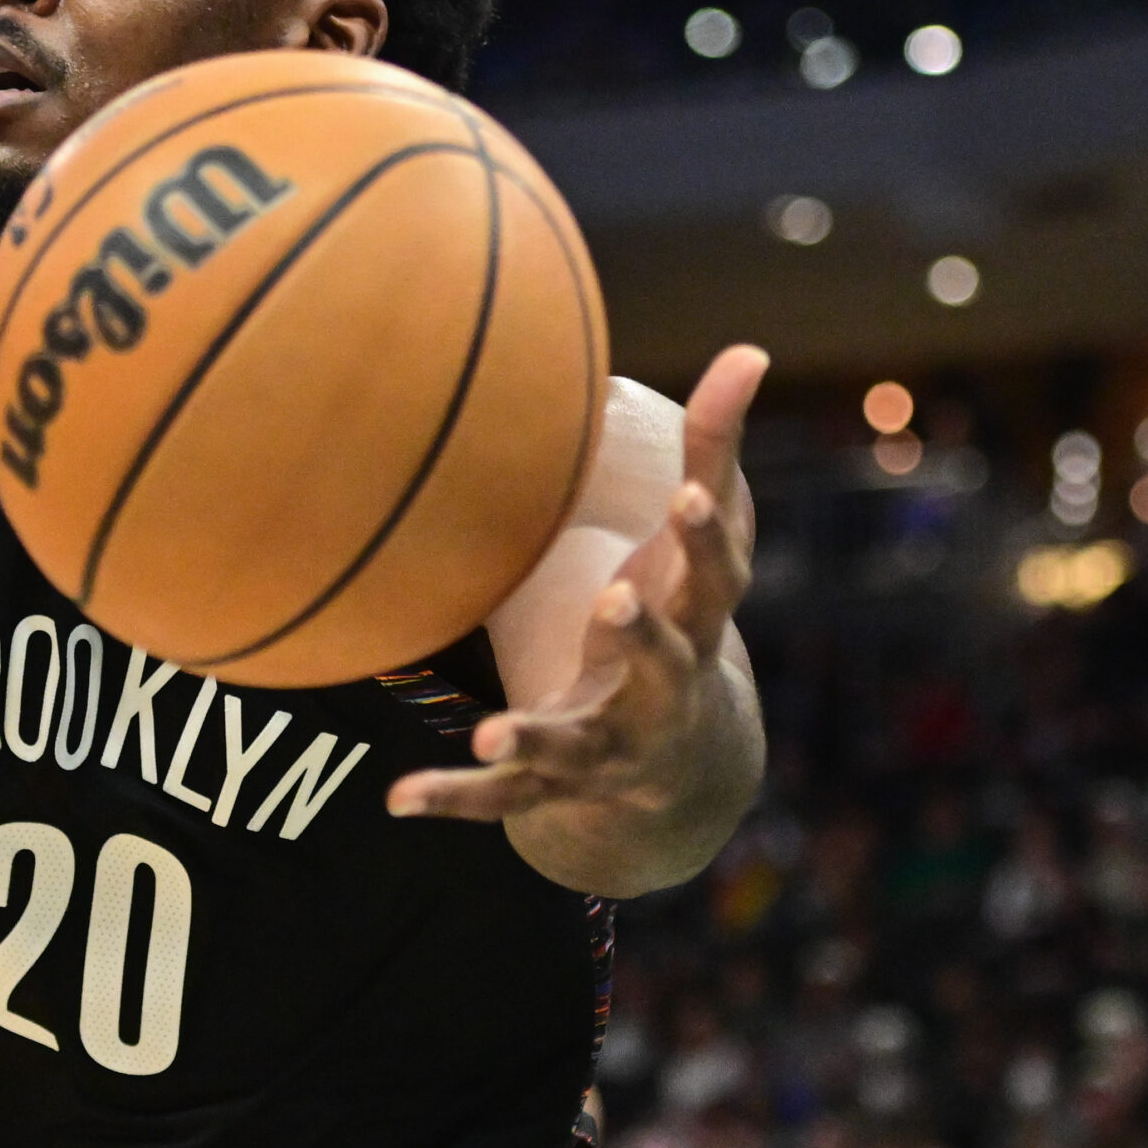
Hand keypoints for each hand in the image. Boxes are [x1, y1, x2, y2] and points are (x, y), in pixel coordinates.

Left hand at [387, 345, 767, 821]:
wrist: (678, 764)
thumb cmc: (681, 618)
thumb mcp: (699, 546)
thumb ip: (714, 451)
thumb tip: (748, 347)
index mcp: (696, 622)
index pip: (715, 577)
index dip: (705, 538)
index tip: (687, 497)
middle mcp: (663, 689)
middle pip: (663, 665)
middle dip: (642, 636)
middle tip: (616, 600)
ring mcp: (610, 744)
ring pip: (578, 745)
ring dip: (539, 737)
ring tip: (493, 732)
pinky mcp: (556, 784)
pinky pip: (503, 799)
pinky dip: (453, 797)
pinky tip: (398, 796)